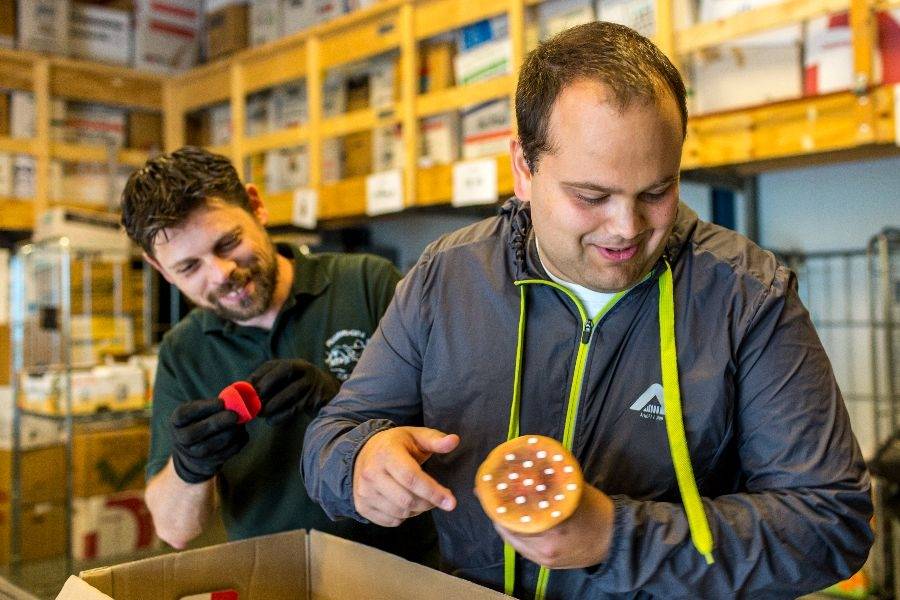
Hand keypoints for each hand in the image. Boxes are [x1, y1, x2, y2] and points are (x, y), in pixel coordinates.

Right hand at [170, 398, 248, 483]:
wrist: (193, 452)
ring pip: (211, 446)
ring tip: (240, 423)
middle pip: (195, 433)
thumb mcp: (198, 412)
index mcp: (176, 422)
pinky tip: (242, 433)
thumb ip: (213, 406)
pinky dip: (236, 443)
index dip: (203, 408)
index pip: (184, 414)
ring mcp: (193, 455)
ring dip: (230, 433)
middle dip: (217, 423)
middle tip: (234, 415)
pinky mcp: (208, 464)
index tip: (221, 402)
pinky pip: (224, 454)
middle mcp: (180, 439)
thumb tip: (235, 399)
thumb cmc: (200, 422)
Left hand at [248, 359, 340, 425]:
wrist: (329, 398)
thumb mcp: (288, 383)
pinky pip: (297, 407)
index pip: (273, 364)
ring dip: (273, 403)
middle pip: (286, 369)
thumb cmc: (300, 392)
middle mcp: (305, 369)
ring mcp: (313, 383)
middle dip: (267, 383)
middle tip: (253, 399)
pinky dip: (281, 415)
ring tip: (260, 413)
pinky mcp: (317, 399)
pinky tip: (271, 421)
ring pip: (292, 390)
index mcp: (294, 364)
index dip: (258, 374)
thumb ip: (269, 385)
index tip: (245, 386)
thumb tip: (243, 392)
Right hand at [353, 426, 459, 525]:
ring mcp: (364, 492)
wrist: (363, 452)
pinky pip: (390, 521)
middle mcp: (371, 474)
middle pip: (407, 500)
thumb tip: (454, 441)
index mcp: (387, 454)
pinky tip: (405, 502)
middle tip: (438, 498)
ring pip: (400, 512)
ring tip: (420, 497)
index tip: (451, 502)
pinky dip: (403, 516)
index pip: (411, 478)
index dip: (433, 492)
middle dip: (429, 503)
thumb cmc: (395, 445)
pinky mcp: (361, 506)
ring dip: (417, 510)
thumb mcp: (415, 436)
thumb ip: (435, 440)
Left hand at [488, 484, 614, 568]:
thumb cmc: (598, 512)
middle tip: (486, 494)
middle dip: (496, 511)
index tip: (485, 487)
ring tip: (495, 505)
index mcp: (553, 528)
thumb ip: (552, 481)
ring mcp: (545, 558)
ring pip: (512, 540)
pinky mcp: (546, 564)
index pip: (514, 516)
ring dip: (502, 522)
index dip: (497, 501)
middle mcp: (545, 547)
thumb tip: (532, 464)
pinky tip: (509, 521)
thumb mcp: (575, 490)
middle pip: (508, 529)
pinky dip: (513, 533)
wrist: (617, 540)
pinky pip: (522, 548)